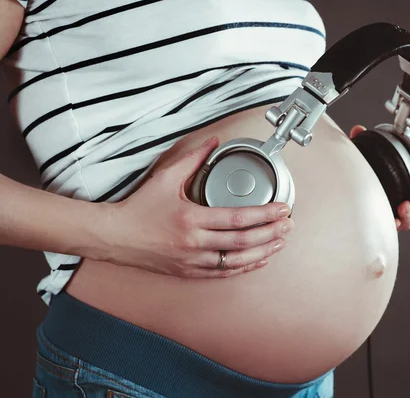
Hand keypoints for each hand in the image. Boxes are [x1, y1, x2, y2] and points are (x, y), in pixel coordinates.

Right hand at [100, 136, 293, 277]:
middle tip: (288, 225)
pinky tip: (258, 261)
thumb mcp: (165, 178)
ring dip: (262, 253)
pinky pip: (222, 274)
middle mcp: (194, 243)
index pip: (238, 218)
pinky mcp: (188, 272)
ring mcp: (192, 261)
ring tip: (279, 242)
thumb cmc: (138, 209)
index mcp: (191, 219)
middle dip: (270, 233)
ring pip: (236, 262)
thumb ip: (193, 159)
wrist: (114, 237)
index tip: (282, 208)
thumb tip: (213, 142)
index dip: (265, 214)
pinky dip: (244, 268)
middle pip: (242, 242)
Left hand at [349, 125, 409, 230]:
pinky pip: (392, 230)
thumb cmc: (359, 180)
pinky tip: (390, 220)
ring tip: (404, 206)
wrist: (344, 201)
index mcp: (403, 189)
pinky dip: (394, 225)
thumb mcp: (362, 161)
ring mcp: (393, 218)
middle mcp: (402, 205)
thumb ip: (362, 146)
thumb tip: (358, 130)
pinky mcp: (383, 227)